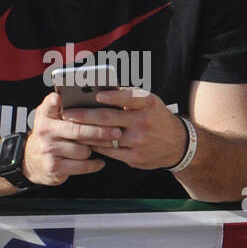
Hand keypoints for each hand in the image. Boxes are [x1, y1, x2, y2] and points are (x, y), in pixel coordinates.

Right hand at [21, 91, 106, 185]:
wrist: (33, 162)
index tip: (58, 98)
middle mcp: (44, 132)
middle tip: (117, 132)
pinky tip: (99, 162)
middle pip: (77, 131)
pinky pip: (81, 166)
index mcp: (45, 116)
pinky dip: (93, 164)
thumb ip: (64, 108)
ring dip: (94, 150)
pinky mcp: (54, 167)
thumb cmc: (51, 136)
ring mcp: (48, 150)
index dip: (53, 102)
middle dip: (100, 132)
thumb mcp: (51, 119)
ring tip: (98, 148)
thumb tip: (93, 98)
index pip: (48, 106)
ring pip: (83, 150)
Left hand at [69, 89, 188, 169]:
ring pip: (105, 137)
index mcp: (148, 104)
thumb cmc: (156, 118)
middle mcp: (144, 122)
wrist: (179, 145)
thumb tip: (101, 90)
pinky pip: (109, 151)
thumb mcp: (150, 103)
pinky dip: (94, 145)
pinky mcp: (135, 157)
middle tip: (68, 113)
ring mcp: (139, 141)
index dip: (112, 97)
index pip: (129, 98)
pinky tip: (83, 141)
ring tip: (69, 127)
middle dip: (85, 116)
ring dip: (85, 132)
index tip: (96, 95)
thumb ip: (129, 97)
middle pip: (109, 119)